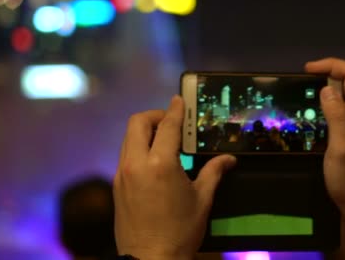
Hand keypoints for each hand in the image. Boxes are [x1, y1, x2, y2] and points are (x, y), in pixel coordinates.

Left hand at [114, 96, 235, 259]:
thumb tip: (229, 159)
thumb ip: (214, 173)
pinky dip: (137, 148)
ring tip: (163, 141)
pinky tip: (153, 162)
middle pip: (137, 123)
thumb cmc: (180, 231)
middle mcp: (136, 163)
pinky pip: (125, 156)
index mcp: (160, 164)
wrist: (151, 259)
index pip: (166, 126)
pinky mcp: (116, 186)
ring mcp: (122, 174)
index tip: (179, 100)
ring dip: (144, 132)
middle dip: (154, 116)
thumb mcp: (202, 199)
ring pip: (128, 139)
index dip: (175, 110)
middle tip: (171, 122)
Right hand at [305, 58, 344, 211]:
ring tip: (303, 98)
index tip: (307, 70)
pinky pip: (342, 112)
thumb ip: (336, 115)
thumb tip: (326, 88)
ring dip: (326, 91)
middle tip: (301, 84)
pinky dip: (327, 107)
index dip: (331, 65)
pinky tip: (313, 118)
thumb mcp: (341, 146)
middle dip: (327, 74)